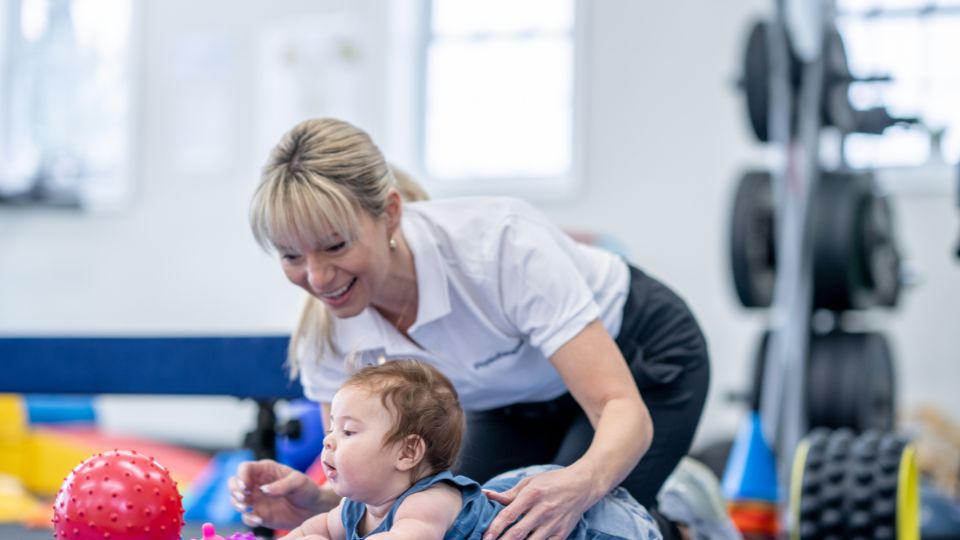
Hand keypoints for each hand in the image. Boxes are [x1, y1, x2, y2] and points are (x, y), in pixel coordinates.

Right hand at [228, 459, 326, 529]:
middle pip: (234, 483)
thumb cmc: (306, 489)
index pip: (245, 468)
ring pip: (236, 500)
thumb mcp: (298, 482)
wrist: (313, 508)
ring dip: (237, 505)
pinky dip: (249, 519)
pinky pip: (246, 517)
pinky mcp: (259, 514)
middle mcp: (257, 484)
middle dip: (234, 490)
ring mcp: (256, 500)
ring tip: (247, 508)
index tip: (245, 486)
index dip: (241, 476)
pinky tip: (259, 520)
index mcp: (265, 470)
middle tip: (243, 498)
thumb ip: (282, 485)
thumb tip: (264, 490)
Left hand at [481, 466, 596, 539]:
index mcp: (532, 494)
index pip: (509, 515)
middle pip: (517, 533)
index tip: (485, 537)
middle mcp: (543, 510)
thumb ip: (509, 493)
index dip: (495, 528)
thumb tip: (488, 495)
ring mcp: (553, 524)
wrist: (583, 485)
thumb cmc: (554, 481)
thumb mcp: (530, 482)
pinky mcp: (562, 533)